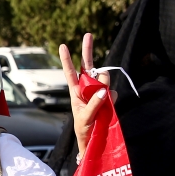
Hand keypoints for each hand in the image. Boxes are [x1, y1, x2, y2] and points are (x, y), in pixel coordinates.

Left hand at [61, 33, 111, 158]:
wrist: (94, 141)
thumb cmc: (84, 130)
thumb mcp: (85, 118)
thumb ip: (94, 103)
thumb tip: (104, 89)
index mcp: (75, 92)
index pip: (71, 73)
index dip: (67, 60)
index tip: (62, 45)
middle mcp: (87, 89)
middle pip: (88, 66)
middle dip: (87, 50)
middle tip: (87, 34)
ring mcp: (99, 92)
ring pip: (104, 79)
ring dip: (102, 86)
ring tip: (99, 105)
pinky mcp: (109, 97)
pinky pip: (113, 92)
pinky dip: (111, 99)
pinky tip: (107, 109)